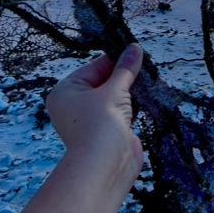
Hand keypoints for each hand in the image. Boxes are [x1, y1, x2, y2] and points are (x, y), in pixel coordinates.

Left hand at [44, 43, 144, 191]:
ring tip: (147, 79)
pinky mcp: (108, 132)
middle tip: (144, 64)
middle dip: (123, 75)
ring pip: (113, 97)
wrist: (105, 165)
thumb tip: (135, 47)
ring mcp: (91, 120)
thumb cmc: (99, 122)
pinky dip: (132, 106)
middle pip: (102, 81)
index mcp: (66, 92)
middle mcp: (74, 105)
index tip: (134, 52)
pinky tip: (145, 97)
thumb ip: (125, 68)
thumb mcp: (113, 89)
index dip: (114, 60)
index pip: (93, 68)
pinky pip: (121, 112)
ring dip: (129, 91)